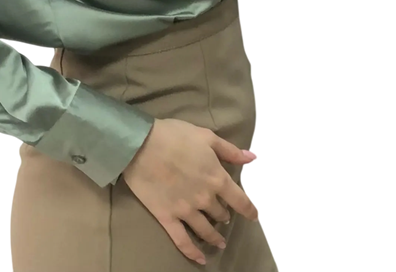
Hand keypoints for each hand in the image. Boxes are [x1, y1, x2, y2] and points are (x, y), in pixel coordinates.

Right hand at [122, 118, 257, 265]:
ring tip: (219, 241)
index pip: (240, 200)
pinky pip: (182, 240)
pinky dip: (192, 252)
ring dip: (214, 236)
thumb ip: (229, 150)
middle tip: (223, 216)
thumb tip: (251, 158)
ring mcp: (186, 211)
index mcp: (217, 178)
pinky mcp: (167, 217)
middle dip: (224, 215)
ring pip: (205, 230)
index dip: (249, 209)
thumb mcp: (205, 136)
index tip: (253, 215)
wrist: (141, 144)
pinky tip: (200, 259)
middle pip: (220, 213)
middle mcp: (205, 199)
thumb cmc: (174, 135)